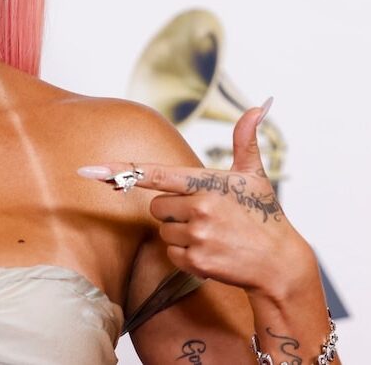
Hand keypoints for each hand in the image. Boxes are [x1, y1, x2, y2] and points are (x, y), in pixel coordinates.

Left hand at [79, 98, 315, 297]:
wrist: (280, 264)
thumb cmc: (264, 214)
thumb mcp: (255, 175)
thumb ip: (245, 140)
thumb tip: (256, 106)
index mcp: (205, 183)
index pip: (154, 174)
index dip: (120, 171)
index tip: (90, 170)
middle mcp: (199, 207)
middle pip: (157, 207)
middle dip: (174, 211)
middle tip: (206, 215)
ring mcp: (198, 235)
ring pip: (163, 232)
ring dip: (181, 234)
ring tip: (213, 235)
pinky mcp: (197, 261)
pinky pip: (172, 254)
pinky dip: (187, 255)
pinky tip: (212, 252)